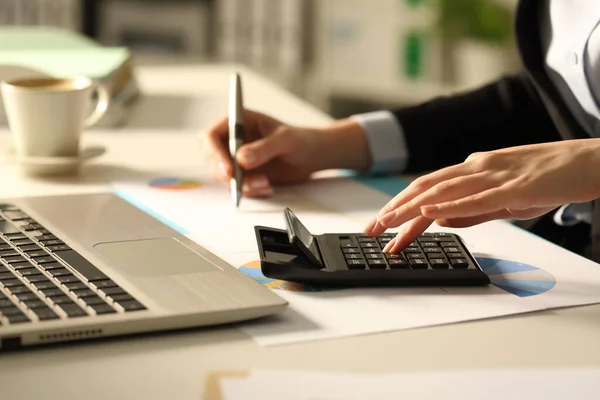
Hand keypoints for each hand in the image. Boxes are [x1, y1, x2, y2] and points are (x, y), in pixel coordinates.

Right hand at [199, 109, 371, 196]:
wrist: (312, 157)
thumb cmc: (300, 140)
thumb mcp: (285, 141)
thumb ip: (264, 148)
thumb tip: (241, 158)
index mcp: (237, 121)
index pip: (211, 135)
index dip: (215, 154)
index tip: (229, 171)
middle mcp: (232, 139)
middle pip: (212, 159)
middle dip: (227, 175)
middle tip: (246, 184)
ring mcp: (235, 157)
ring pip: (223, 176)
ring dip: (241, 185)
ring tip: (265, 184)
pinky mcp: (243, 173)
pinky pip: (236, 186)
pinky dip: (249, 191)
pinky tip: (267, 187)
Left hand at [364, 139, 599, 252]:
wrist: (590, 162)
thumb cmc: (549, 180)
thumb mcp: (502, 199)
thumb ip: (471, 210)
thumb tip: (439, 221)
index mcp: (473, 169)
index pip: (427, 188)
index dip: (399, 206)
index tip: (380, 225)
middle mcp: (477, 167)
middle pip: (426, 187)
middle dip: (395, 209)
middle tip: (372, 229)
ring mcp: (495, 175)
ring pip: (443, 190)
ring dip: (412, 208)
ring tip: (388, 223)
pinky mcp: (515, 187)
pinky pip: (477, 197)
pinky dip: (451, 205)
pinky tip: (429, 212)